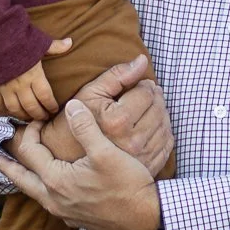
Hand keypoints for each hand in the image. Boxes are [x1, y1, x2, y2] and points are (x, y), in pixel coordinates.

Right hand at [0, 38, 72, 120]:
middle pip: (32, 107)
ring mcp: (5, 88)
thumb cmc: (19, 39)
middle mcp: (20, 85)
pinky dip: (5, 109)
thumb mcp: (39, 42)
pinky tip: (10, 111)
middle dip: (39, 115)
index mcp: (34, 76)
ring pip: (15, 109)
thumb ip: (54, 47)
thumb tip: (70, 42)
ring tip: (29, 118)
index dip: (51, 106)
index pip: (46, 97)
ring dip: (23, 115)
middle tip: (44, 119)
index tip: (54, 110)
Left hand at [0, 99, 162, 229]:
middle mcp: (54, 200)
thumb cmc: (129, 186)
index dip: (29, 132)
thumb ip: (85, 127)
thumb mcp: (107, 151)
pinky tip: (48, 190)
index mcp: (57, 180)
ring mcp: (64, 213)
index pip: (31, 152)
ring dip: (24, 180)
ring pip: (35, 194)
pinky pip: (50, 203)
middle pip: (22, 179)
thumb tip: (71, 105)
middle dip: (7, 167)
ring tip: (16, 174)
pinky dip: (42, 192)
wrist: (146, 220)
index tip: (35, 120)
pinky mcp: (76, 219)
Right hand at [70, 54, 174, 177]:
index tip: (140, 84)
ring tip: (152, 107)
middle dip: (156, 96)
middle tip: (148, 93)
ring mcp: (140, 157)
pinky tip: (154, 126)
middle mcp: (132, 141)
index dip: (145, 84)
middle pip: (158, 109)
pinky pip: (166, 146)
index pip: (146, 93)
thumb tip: (142, 60)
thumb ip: (117, 75)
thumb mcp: (89, 94)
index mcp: (118, 121)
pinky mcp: (146, 168)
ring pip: (165, 126)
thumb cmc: (72, 124)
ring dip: (162, 112)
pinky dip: (164, 132)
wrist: (63, 161)